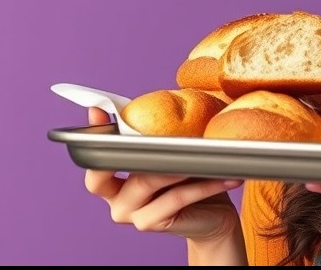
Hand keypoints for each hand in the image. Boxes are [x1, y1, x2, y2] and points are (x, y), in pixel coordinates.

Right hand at [83, 107, 242, 243]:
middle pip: (110, 172)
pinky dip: (204, 184)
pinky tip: (227, 176)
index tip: (97, 110)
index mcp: (114, 181)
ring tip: (205, 151)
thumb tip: (168, 97)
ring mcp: (131, 214)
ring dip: (180, 163)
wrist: (212, 219)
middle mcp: (115, 199)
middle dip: (128, 149)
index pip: (95, 157)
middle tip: (151, 132)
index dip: (94, 135)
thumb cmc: (191, 182)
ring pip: (148, 180)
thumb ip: (160, 137)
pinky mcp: (151, 223)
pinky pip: (177, 197)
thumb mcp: (175, 157)